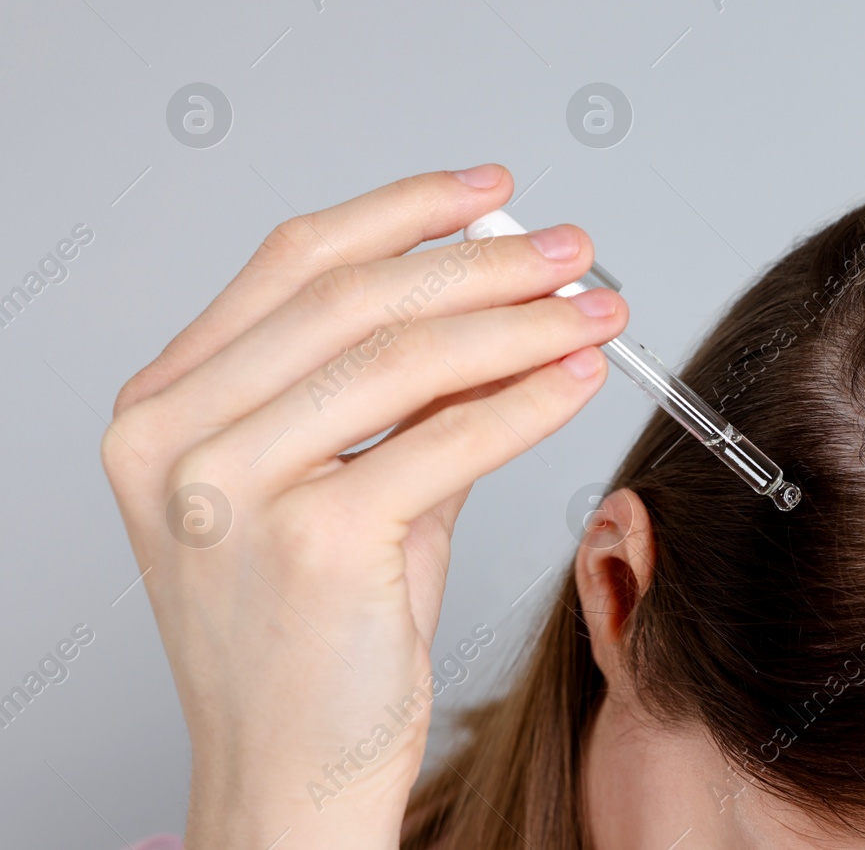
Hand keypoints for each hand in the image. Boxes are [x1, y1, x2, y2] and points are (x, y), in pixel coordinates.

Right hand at [100, 167, 627, 849]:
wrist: (290, 776)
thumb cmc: (312, 637)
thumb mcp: (348, 485)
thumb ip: (409, 396)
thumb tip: (506, 302)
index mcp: (164, 405)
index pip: (294, 262)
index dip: (406, 211)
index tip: (493, 192)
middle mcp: (176, 439)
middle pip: (355, 295)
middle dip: (485, 262)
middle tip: (574, 252)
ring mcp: (231, 492)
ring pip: (407, 357)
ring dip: (524, 322)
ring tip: (595, 311)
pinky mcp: (310, 545)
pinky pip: (450, 441)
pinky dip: (530, 401)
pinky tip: (578, 379)